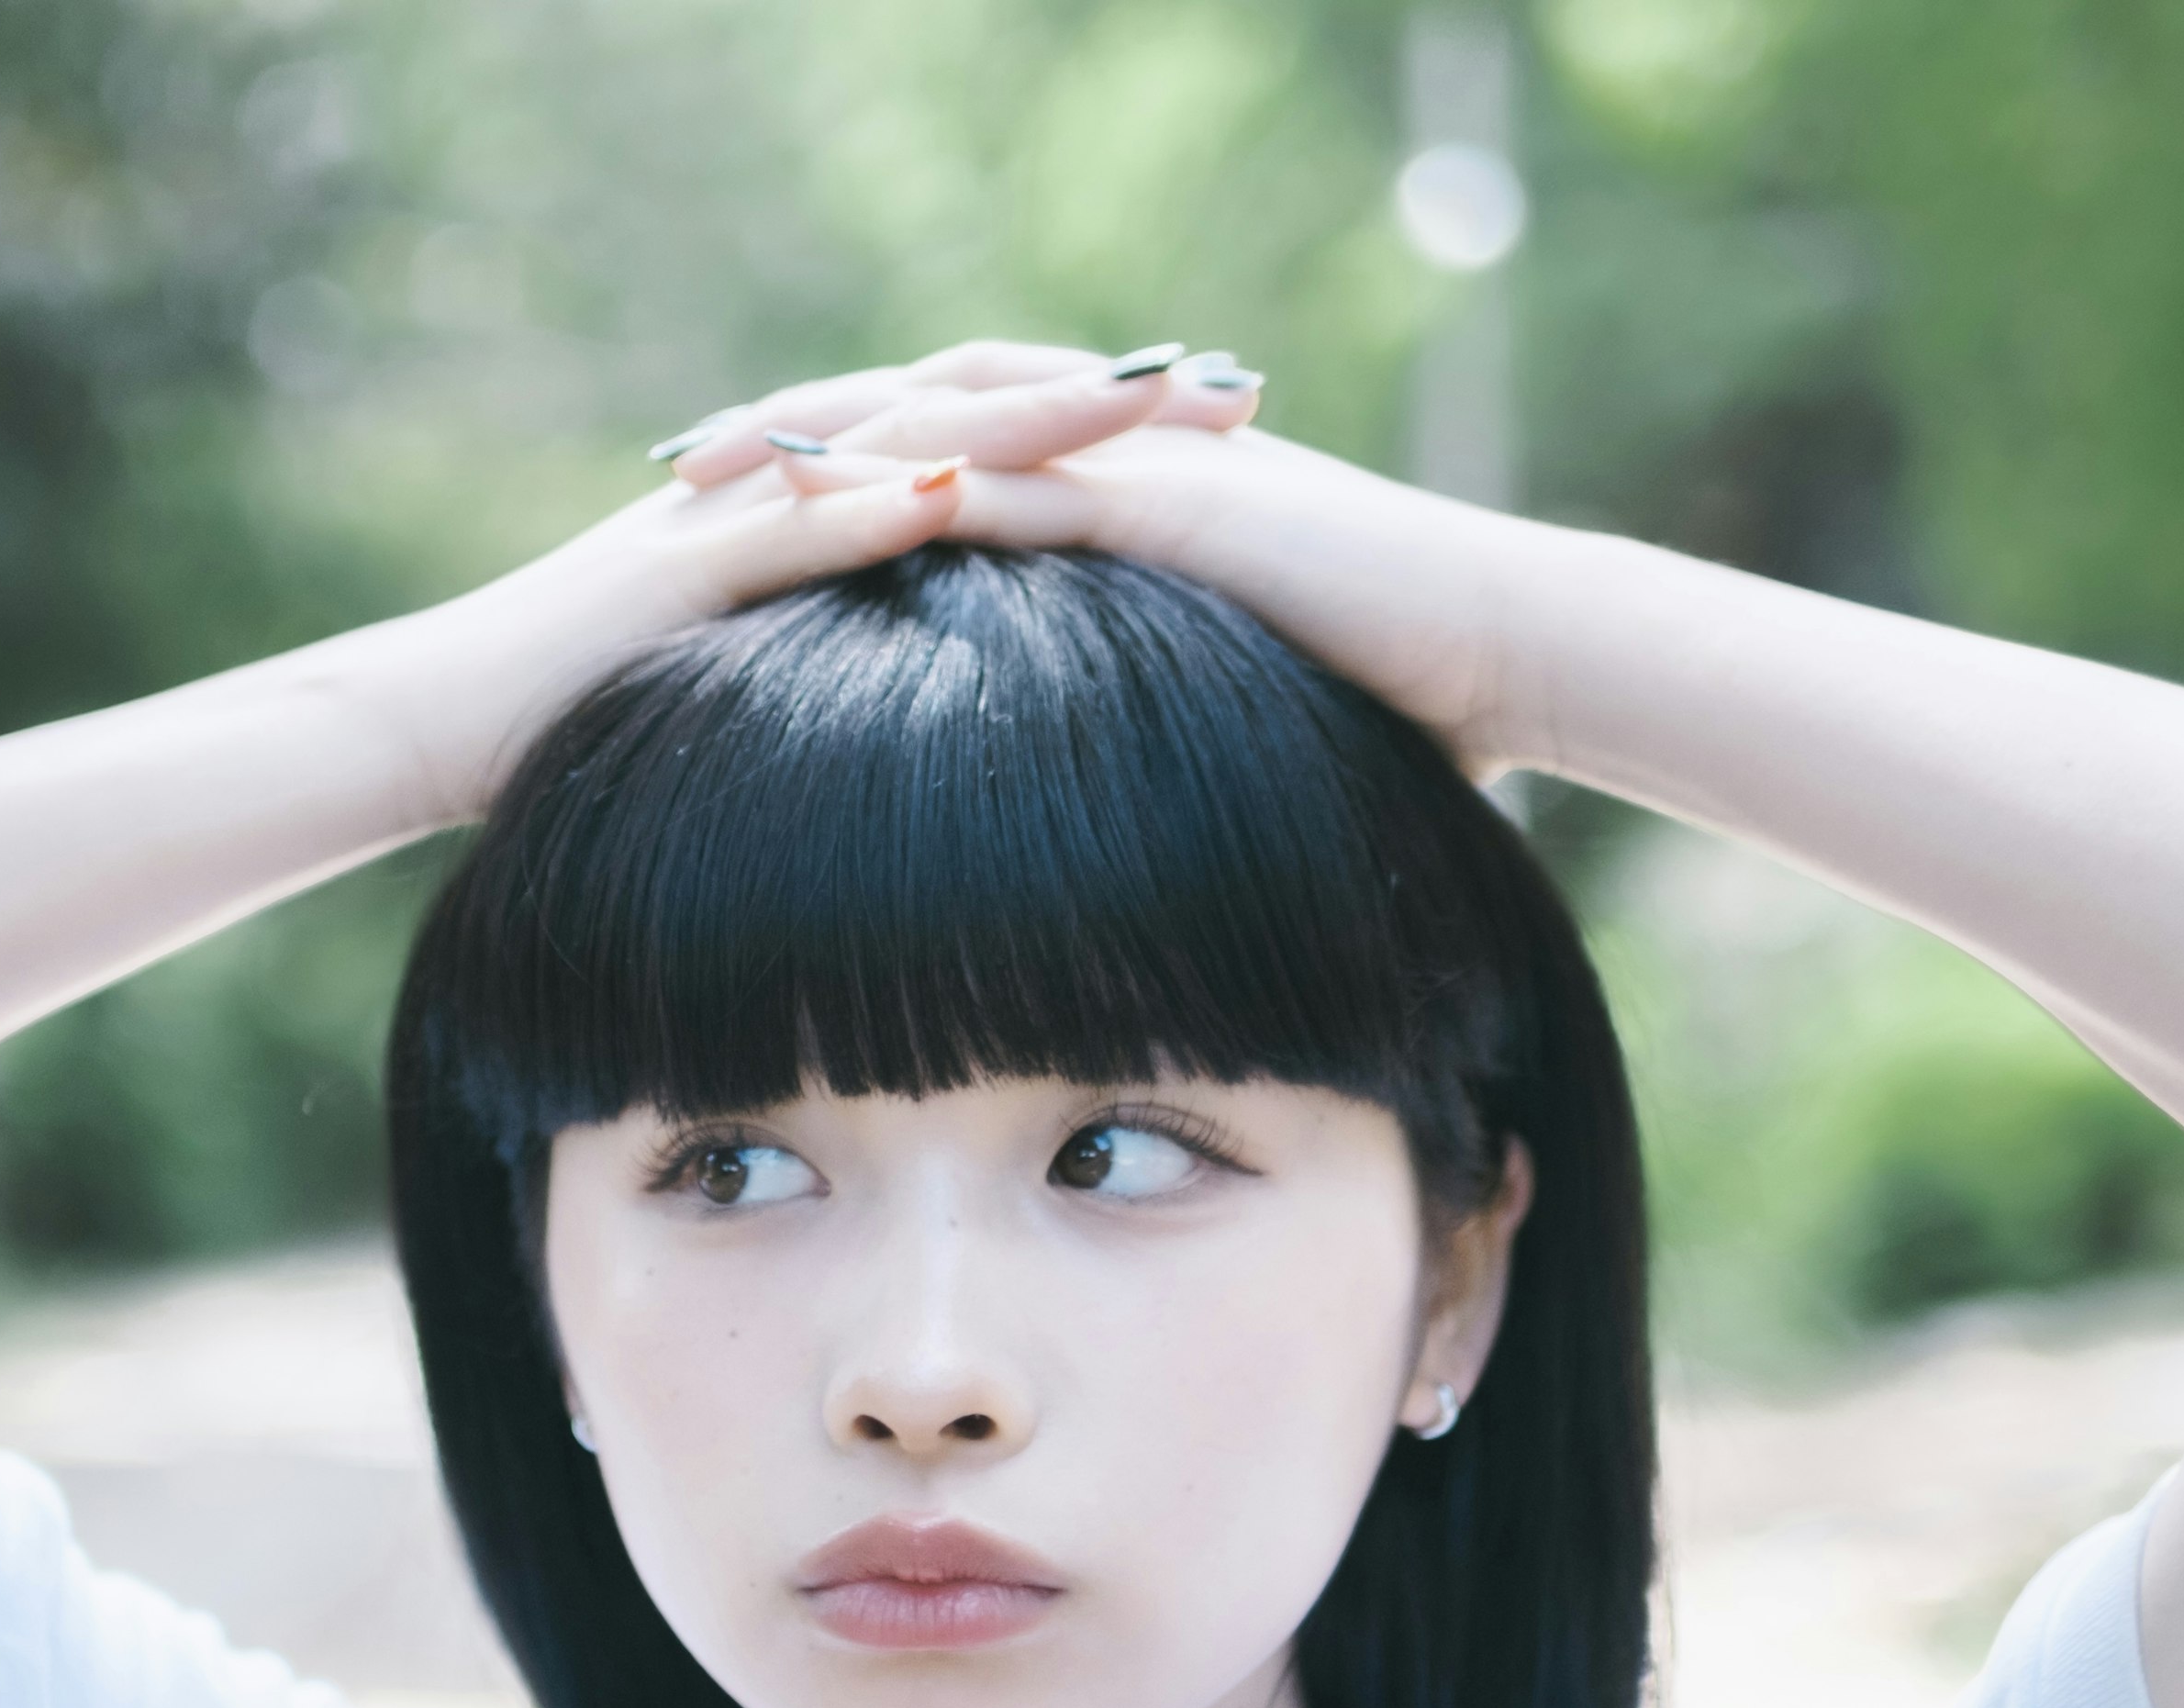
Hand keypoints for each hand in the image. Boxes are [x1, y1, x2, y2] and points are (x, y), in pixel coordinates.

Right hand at [387, 342, 1263, 818]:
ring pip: (895, 444)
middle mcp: (788, 491)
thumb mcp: (766, 709)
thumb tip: (957, 725)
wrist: (432, 725)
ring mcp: (731, 518)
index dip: (1108, 440)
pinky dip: (870, 506)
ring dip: (1016, 421)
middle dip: (1105, 402)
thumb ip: (856, 685)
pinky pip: (785, 529)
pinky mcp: (673, 568)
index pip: (989, 455)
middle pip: (971, 419)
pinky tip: (962, 491)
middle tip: (1239, 387)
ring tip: (1138, 405)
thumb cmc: (585, 739)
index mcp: (820, 519)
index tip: (1234, 439)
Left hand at [671, 343, 1540, 774]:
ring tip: (707, 470)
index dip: (850, 464)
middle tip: (675, 471)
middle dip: (795, 429)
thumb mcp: (1251, 709)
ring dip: (821, 434)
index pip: (958, 445)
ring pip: (944, 415)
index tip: (742, 509)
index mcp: (1129, 488)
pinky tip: (820, 495)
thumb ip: (1179, 729)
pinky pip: (1017, 467)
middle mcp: (1123, 452)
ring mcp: (1144, 464)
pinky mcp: (1170, 497)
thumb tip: (1156, 825)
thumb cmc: (1409, 699)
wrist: (1509, 647)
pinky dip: (915, 471)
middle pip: (919, 405)